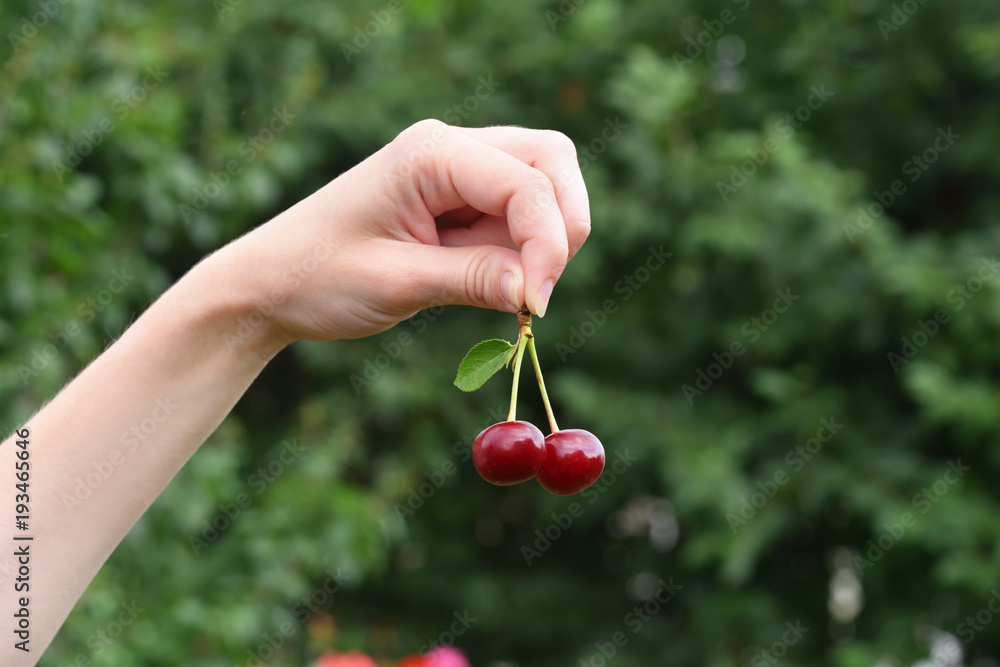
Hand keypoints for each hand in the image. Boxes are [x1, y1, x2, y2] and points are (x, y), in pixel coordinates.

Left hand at [222, 120, 590, 342]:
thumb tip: (536, 290)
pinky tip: (499, 283)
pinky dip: (525, 248)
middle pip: (550, 161)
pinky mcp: (459, 200)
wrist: (270, 283)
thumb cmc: (317, 275)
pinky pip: (516, 214)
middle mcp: (449, 149)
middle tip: (541, 289)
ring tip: (516, 290)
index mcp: (429, 153)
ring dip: (546, 237)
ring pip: (542, 185)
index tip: (536, 305)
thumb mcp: (397, 282)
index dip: (547, 243)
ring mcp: (457, 171)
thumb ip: (473, 279)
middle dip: (563, 224)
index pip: (525, 181)